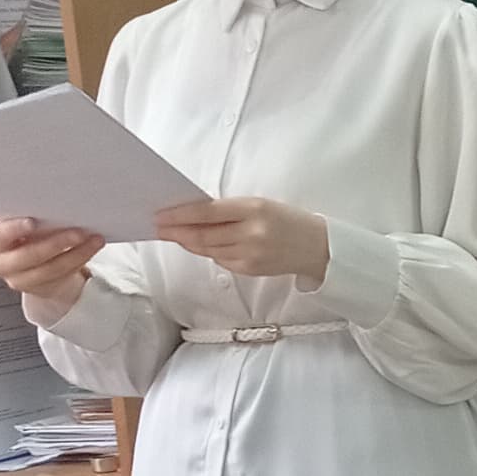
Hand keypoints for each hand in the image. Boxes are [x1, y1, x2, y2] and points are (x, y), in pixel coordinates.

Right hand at [0, 215, 105, 303]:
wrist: (38, 266)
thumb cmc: (30, 238)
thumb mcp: (25, 228)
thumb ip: (33, 220)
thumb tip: (56, 207)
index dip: (14, 230)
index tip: (32, 222)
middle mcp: (4, 264)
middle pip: (29, 256)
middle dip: (56, 243)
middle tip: (78, 233)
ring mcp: (21, 280)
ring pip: (52, 268)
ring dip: (78, 253)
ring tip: (94, 240)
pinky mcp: (41, 289)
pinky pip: (64, 275)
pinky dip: (81, 259)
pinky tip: (91, 248)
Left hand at [153, 196, 329, 287]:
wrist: (318, 247)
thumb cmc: (288, 221)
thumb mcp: (261, 205)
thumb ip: (229, 210)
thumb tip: (193, 214)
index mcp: (254, 210)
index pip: (207, 212)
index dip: (180, 214)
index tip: (160, 215)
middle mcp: (252, 234)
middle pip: (202, 234)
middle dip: (177, 231)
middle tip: (158, 227)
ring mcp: (250, 255)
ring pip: (208, 249)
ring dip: (189, 242)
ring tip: (176, 235)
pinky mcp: (250, 270)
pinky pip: (220, 260)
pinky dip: (209, 251)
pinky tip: (206, 245)